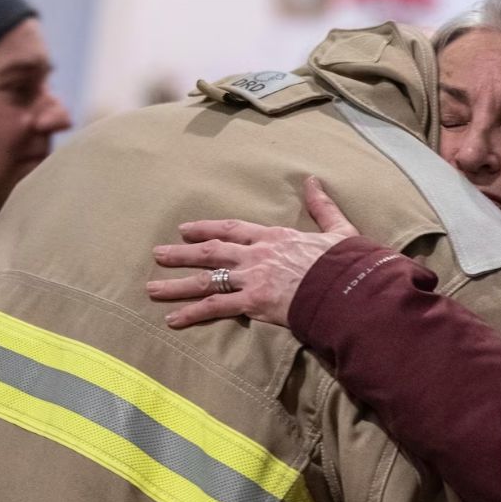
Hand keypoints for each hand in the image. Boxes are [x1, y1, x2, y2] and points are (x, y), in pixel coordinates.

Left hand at [148, 176, 359, 327]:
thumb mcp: (337, 229)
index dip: (206, 228)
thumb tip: (313, 181)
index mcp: (273, 237)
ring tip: (152, 288)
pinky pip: (216, 308)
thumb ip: (321, 206)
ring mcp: (252, 278)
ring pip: (206, 280)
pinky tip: (172, 320)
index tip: (185, 229)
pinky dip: (192, 314)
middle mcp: (256, 255)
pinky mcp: (254, 302)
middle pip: (210, 252)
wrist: (347, 285)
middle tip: (157, 255)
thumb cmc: (346, 262)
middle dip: (181, 254)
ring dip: (177, 284)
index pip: (232, 229)